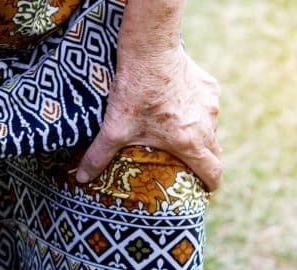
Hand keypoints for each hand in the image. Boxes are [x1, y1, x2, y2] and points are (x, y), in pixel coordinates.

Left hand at [76, 46, 221, 190]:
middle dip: (205, 164)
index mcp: (190, 142)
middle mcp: (207, 125)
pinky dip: (197, 112)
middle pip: (215, 152)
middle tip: (189, 170)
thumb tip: (82, 178)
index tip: (204, 191)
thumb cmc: (135, 92)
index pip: (213, 171)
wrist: (151, 51)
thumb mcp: (114, 129)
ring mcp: (211, 104)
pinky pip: (208, 106)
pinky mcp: (209, 86)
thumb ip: (99, 156)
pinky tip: (178, 108)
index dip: (210, 185)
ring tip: (179, 137)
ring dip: (200, 136)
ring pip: (211, 128)